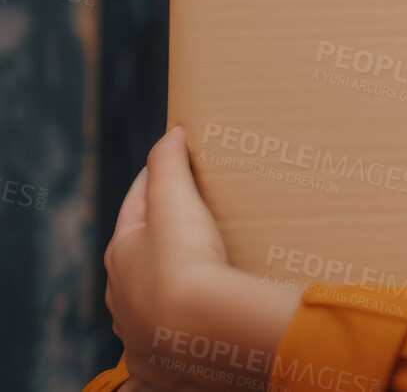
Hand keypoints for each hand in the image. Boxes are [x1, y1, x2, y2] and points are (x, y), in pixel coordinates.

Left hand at [103, 125, 279, 391]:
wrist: (199, 328)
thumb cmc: (184, 260)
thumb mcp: (175, 199)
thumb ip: (170, 162)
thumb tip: (171, 133)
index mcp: (121, 254)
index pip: (135, 206)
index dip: (154, 180)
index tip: (172, 162)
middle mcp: (123, 294)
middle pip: (141, 256)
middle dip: (161, 238)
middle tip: (192, 220)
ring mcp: (141, 329)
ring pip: (151, 302)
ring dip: (166, 289)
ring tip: (198, 278)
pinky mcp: (163, 359)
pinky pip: (166, 346)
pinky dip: (173, 338)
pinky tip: (189, 336)